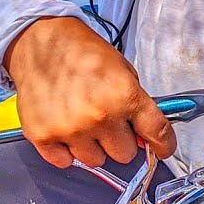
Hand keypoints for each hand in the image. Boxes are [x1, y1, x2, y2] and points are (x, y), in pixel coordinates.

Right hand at [5, 16, 176, 167]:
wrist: (40, 41)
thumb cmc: (82, 52)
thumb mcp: (122, 68)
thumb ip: (136, 102)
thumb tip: (144, 133)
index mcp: (124, 95)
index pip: (157, 133)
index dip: (164, 145)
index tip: (163, 149)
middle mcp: (99, 116)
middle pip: (124, 154)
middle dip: (120, 140)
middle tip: (108, 121)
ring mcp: (70, 130)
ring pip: (96, 161)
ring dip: (92, 146)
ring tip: (81, 120)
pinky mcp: (43, 137)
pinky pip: (65, 162)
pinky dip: (66, 150)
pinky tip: (63, 126)